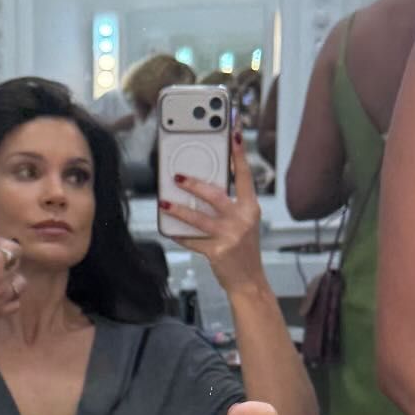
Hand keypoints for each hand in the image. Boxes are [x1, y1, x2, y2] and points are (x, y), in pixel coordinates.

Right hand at [0, 237, 24, 349]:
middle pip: (16, 264)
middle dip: (6, 258)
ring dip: (12, 277)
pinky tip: (2, 294)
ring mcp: (3, 298)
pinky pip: (16, 303)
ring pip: (20, 283)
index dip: (4, 243)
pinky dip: (12, 297)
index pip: (14, 249)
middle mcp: (3, 281)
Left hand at [159, 129, 264, 296]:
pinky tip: (169, 229)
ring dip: (178, 209)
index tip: (234, 133)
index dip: (239, 154)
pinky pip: (193, 240)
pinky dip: (180, 234)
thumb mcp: (244, 222)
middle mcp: (242, 219)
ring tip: (164, 202)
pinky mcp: (217, 252)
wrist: (249, 280)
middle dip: (194, 184)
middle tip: (177, 176)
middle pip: (215, 195)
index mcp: (250, 208)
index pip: (244, 176)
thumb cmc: (244, 248)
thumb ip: (229, 205)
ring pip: (199, 218)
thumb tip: (202, 188)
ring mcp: (230, 236)